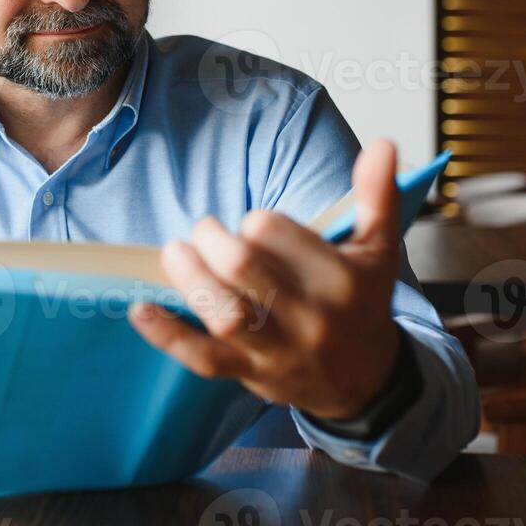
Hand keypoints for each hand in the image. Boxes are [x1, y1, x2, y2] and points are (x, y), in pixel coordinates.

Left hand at [128, 139, 404, 421]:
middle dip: (214, 241)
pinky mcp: (249, 374)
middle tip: (205, 229)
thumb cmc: (362, 303)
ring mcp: (277, 350)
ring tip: (174, 251)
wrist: (365, 382)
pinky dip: (168, 334)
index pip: (278, 234)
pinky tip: (141, 309)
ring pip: (224, 315)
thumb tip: (384, 143)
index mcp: (339, 278)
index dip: (258, 223)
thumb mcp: (379, 248)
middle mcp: (309, 317)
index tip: (257, 226)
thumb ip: (377, 194)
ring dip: (190, 279)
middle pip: (244, 269)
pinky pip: (203, 358)